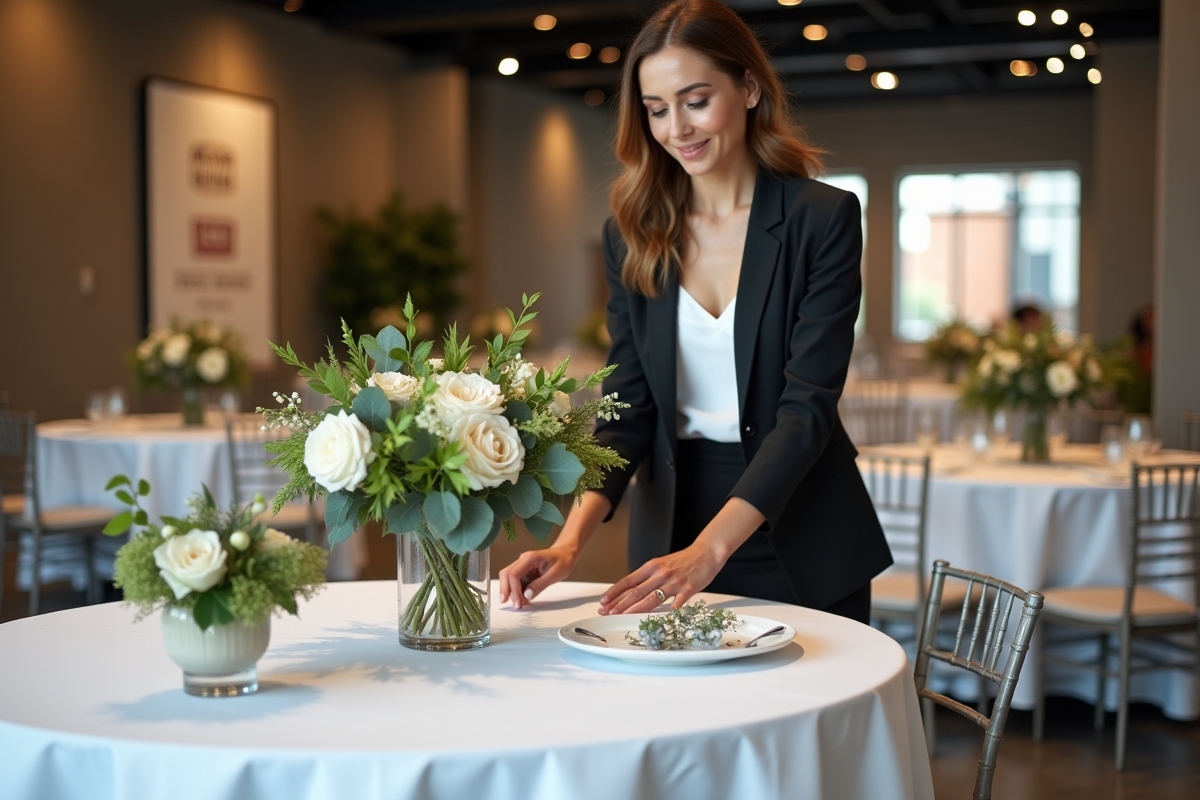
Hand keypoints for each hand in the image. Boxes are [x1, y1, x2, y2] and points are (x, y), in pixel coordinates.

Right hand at [498, 546, 577, 608]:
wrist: (566, 554)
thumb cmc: (563, 561)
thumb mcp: (555, 574)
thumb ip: (540, 584)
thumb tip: (527, 595)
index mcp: (529, 558)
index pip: (514, 573)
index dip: (514, 589)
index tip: (519, 602)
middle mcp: (522, 561)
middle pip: (506, 574)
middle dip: (506, 590)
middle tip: (513, 605)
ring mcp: (522, 566)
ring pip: (509, 579)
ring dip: (512, 593)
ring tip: (521, 604)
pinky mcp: (524, 572)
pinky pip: (516, 582)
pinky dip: (518, 592)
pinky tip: (523, 600)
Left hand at [597, 543, 723, 614]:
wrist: (706, 553)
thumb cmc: (683, 561)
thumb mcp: (661, 564)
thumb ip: (647, 577)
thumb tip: (630, 591)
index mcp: (652, 566)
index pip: (628, 581)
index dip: (614, 592)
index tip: (604, 602)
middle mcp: (660, 573)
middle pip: (636, 591)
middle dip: (619, 604)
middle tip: (607, 613)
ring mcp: (674, 582)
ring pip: (651, 598)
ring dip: (635, 609)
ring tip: (623, 616)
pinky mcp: (688, 589)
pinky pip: (676, 604)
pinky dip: (667, 613)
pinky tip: (658, 621)